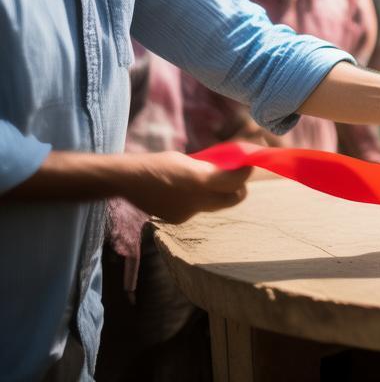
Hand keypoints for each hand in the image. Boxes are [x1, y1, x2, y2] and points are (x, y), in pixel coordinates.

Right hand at [122, 152, 251, 223]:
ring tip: (201, 184)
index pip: (236, 180)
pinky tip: (181, 194)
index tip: (248, 166)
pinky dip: (195, 202)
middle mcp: (198, 199)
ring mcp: (188, 212)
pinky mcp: (179, 220)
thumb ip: (208, 168)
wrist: (128, 180)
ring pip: (214, 206)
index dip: (245, 174)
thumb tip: (225, 169)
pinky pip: (196, 210)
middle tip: (235, 181)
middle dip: (238, 190)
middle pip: (232, 200)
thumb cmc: (158, 163)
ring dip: (215, 196)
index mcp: (200, 179)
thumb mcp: (187, 161)